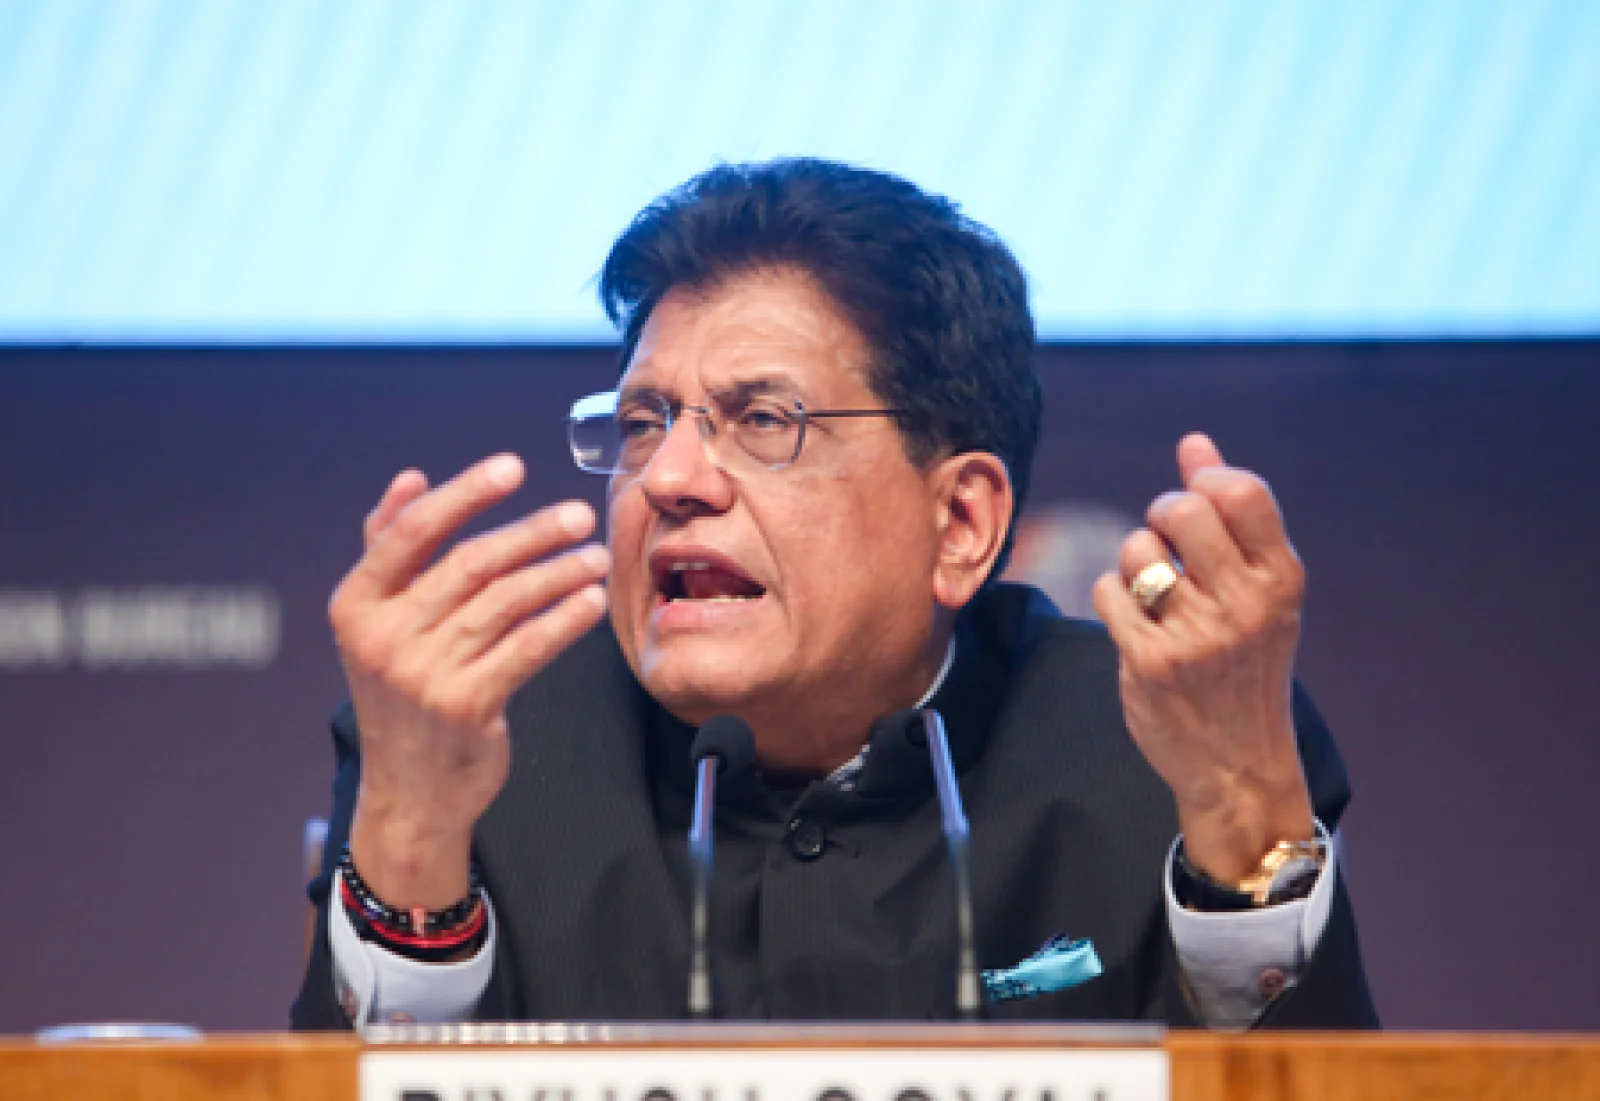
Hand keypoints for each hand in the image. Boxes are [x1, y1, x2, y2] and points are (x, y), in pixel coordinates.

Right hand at [330, 454, 609, 906]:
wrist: (410, 791)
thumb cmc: (403, 692)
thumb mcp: (380, 622)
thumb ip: (390, 549)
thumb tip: (410, 478)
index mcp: (357, 604)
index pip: (411, 533)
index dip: (465, 493)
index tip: (514, 466)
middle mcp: (382, 637)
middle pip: (469, 564)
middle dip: (532, 533)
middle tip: (579, 515)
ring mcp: (422, 675)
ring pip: (504, 603)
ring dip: (558, 573)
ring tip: (596, 557)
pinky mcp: (466, 706)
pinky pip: (527, 649)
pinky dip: (563, 621)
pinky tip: (591, 602)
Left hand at [1092, 434, 1314, 883]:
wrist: (1236, 762)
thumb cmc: (1247, 663)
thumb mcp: (1259, 591)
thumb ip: (1230, 515)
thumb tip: (1195, 442)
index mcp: (1280, 580)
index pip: (1241, 491)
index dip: (1207, 481)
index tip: (1200, 505)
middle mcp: (1244, 604)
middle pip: (1180, 510)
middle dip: (1163, 516)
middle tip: (1170, 546)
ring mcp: (1196, 635)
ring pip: (1136, 550)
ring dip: (1134, 564)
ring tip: (1156, 594)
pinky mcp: (1149, 662)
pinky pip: (1107, 592)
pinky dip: (1113, 600)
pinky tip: (1136, 625)